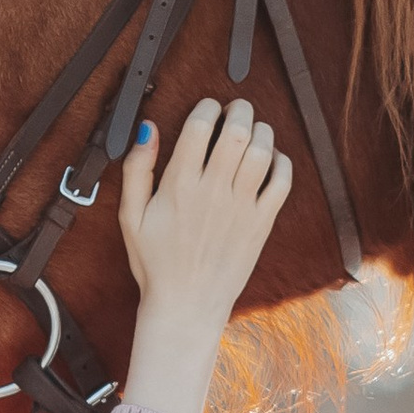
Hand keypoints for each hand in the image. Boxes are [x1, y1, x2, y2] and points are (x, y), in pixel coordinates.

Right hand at [116, 98, 291, 412]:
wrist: (187, 305)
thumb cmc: (156, 262)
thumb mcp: (131, 216)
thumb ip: (137, 169)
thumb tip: (148, 129)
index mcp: (179, 185)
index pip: (199, 126)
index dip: (207, 107)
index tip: (208, 107)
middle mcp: (213, 192)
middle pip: (236, 132)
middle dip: (240, 111)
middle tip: (237, 109)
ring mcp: (241, 208)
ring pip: (262, 152)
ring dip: (262, 132)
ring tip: (254, 130)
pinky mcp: (261, 224)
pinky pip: (282, 183)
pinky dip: (282, 163)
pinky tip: (273, 159)